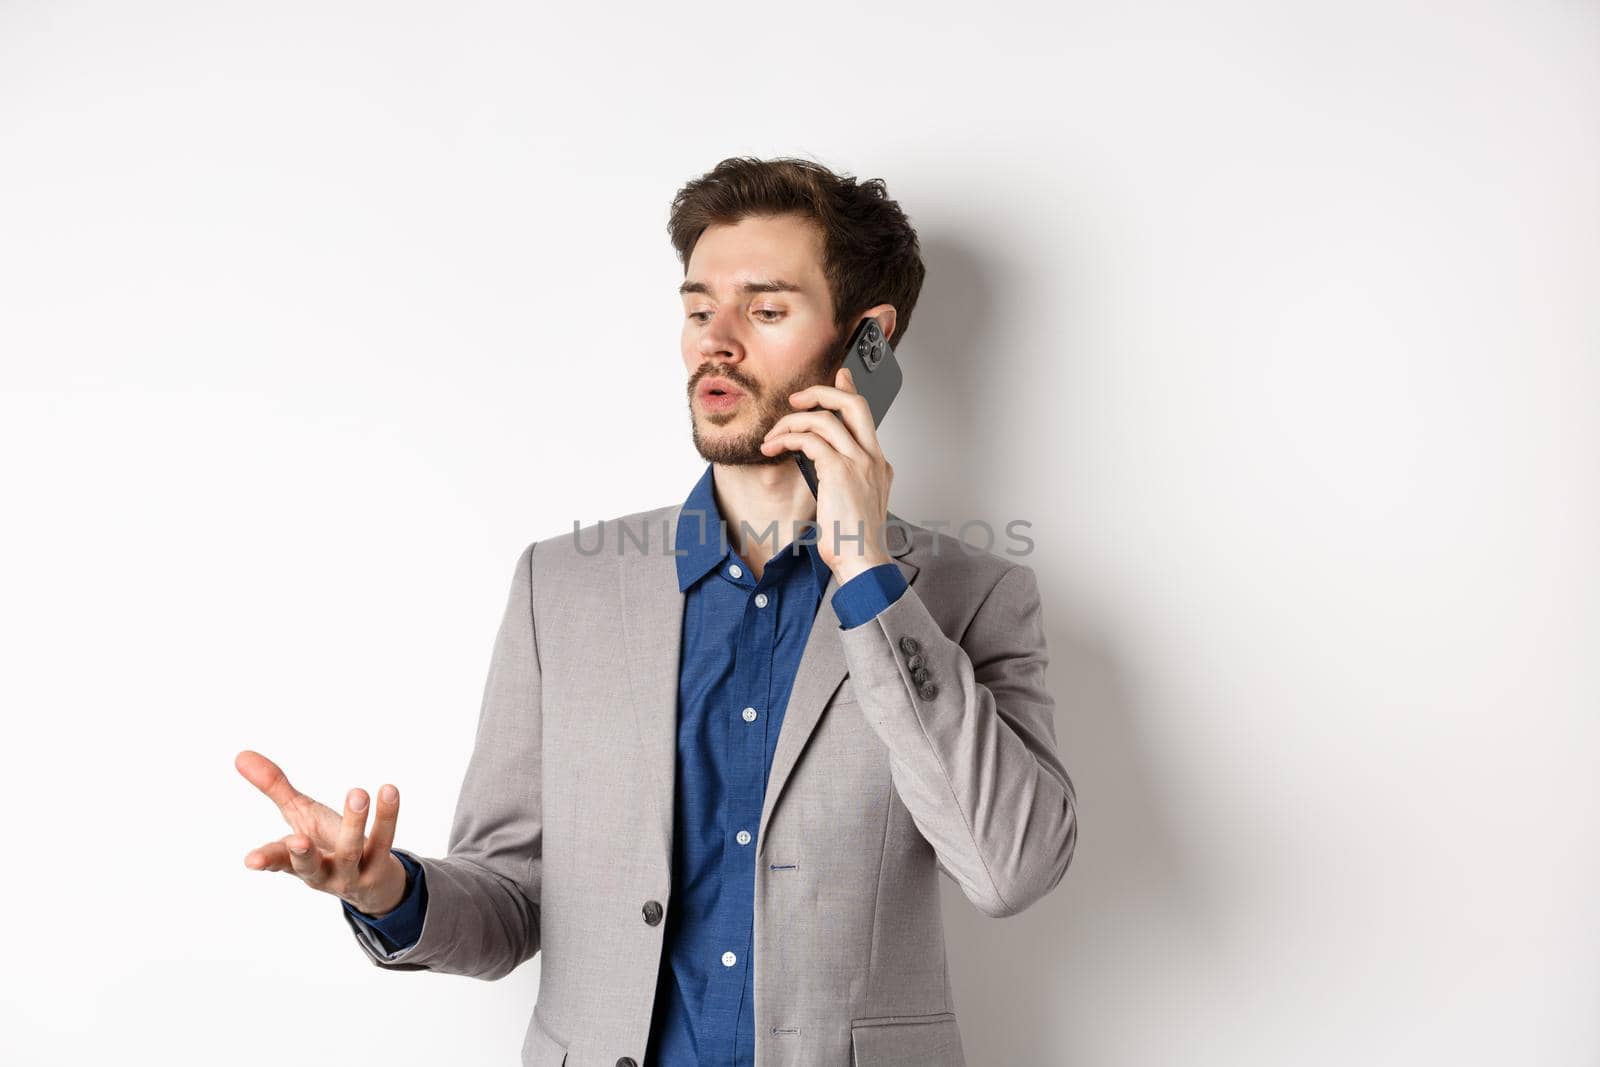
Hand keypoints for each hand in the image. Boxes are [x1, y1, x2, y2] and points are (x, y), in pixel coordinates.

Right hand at [236, 749, 408, 917]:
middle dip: (303, 855)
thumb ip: (274, 787)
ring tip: (358, 793)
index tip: (251, 860)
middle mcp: (321, 873)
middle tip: (299, 838)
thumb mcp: (300, 814)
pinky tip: (389, 791)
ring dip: (354, 822)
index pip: (277, 861)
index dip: (265, 860)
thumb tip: (240, 754)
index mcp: (296, 862)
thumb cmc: (326, 843)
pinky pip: (383, 840)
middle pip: (310, 866)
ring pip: (350, 851)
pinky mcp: (378, 867)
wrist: (370, 881)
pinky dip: (387, 816)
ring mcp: (351, 873)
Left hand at [759, 365, 895, 583]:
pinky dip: (788, 438)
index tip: (840, 377)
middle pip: (854, 403)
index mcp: (878, 465)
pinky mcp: (840, 470)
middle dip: (823, 392)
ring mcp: (859, 462)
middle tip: (797, 398)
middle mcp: (873, 458)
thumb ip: (844, 480)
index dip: (850, 391)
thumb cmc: (854, 541)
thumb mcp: (853, 504)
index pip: (864, 417)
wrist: (863, 561)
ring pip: (825, 418)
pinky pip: (810, 439)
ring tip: (772, 437)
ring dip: (791, 423)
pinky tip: (774, 448)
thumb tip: (823, 466)